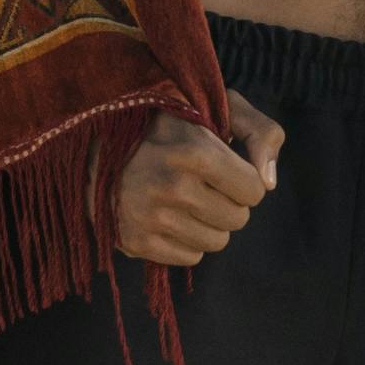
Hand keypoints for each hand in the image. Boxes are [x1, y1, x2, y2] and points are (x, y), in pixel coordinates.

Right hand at [113, 99, 281, 266]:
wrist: (94, 143)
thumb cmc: (166, 123)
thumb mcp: (216, 106)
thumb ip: (260, 132)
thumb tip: (270, 182)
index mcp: (195, 151)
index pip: (254, 191)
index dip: (244, 180)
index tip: (224, 168)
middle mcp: (172, 186)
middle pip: (237, 219)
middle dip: (228, 202)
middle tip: (202, 183)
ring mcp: (150, 217)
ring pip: (216, 242)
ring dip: (208, 223)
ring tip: (185, 199)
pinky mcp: (135, 241)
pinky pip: (189, 257)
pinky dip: (184, 240)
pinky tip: (167, 214)